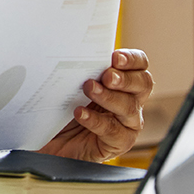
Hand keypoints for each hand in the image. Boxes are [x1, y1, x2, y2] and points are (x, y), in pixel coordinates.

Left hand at [38, 48, 153, 162]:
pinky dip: (96, 120)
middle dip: (125, 79)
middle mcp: (130, 100)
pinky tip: (80, 113)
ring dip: (109, 97)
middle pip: (143, 84)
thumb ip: (81, 69)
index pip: (139, 65)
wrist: (51, 140)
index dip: (132, 59)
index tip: (115, 57)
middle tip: (107, 76)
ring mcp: (127, 123)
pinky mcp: (118, 143)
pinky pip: (113, 131)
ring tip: (89, 89)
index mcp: (123, 81)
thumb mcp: (70, 84)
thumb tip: (74, 51)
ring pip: (129, 107)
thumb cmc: (63, 108)